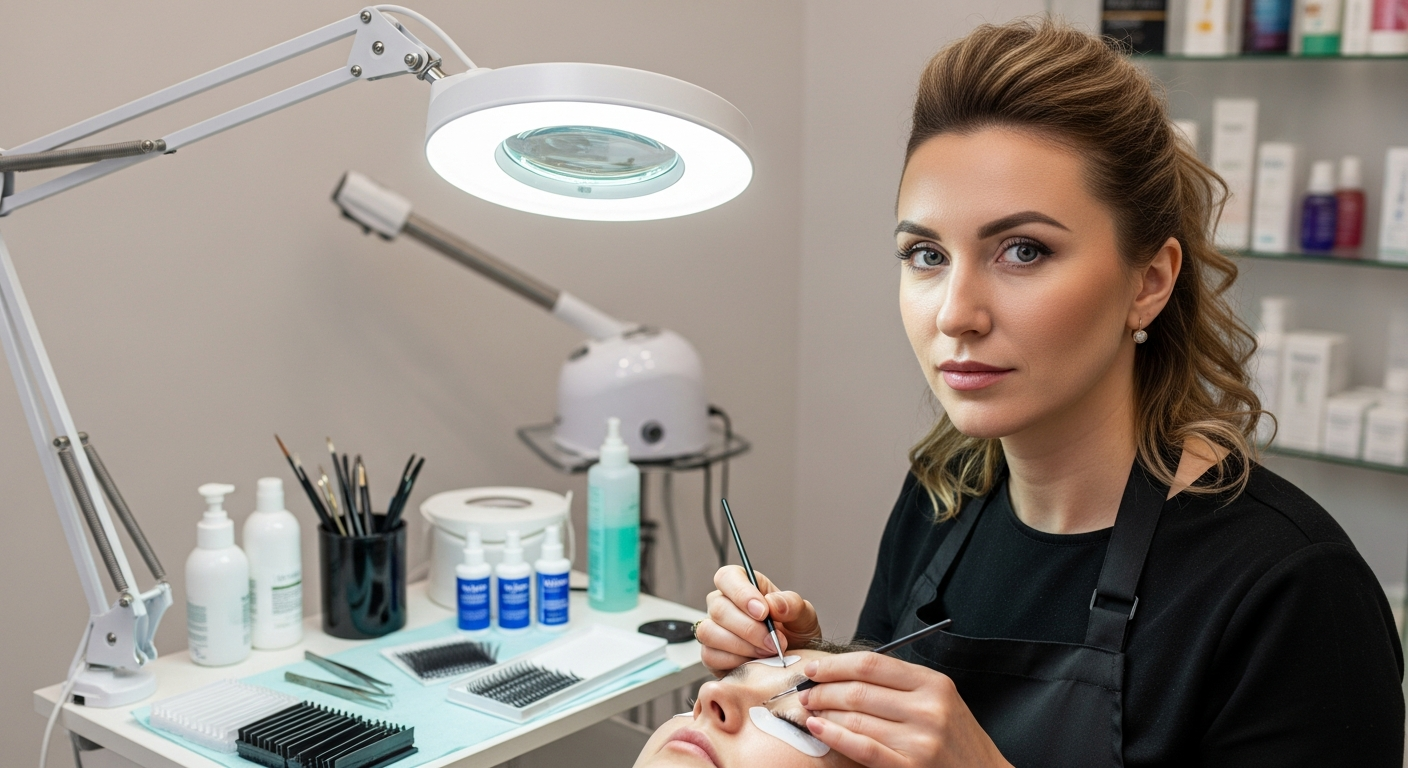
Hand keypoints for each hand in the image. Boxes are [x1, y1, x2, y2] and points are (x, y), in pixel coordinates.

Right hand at [697, 565, 821, 674]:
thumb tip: (772, 603)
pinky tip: (753, 662)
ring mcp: (713, 629)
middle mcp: (723, 604)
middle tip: (774, 641)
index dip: (742, 594)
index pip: (728, 578)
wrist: (793, 664)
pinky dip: (734, 662)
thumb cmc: (795, 634)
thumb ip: (792, 605)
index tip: (763, 612)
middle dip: (749, 629)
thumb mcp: (804, 616)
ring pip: (710, 632)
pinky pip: (711, 656)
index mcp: (743, 585)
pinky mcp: (710, 654)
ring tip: (767, 652)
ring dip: (742, 646)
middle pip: (718, 608)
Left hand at [797, 652, 1011, 767]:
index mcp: (934, 684)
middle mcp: (928, 709)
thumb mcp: (939, 699)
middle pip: (859, 690)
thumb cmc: (956, 738)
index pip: (872, 664)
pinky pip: (862, 747)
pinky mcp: (912, 767)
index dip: (835, 664)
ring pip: (856, 718)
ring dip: (824, 712)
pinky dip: (834, 736)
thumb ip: (900, 684)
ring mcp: (920, 740)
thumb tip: (844, 672)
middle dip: (823, 689)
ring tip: (809, 710)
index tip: (814, 668)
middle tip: (805, 691)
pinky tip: (818, 728)